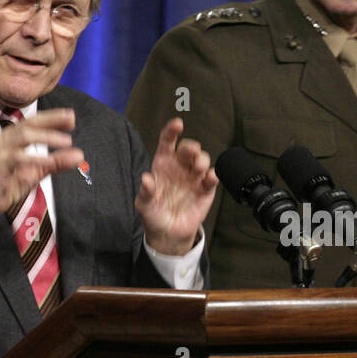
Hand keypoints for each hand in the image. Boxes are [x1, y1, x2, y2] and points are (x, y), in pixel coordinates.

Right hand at [0, 108, 83, 235]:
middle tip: (71, 119)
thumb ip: (57, 163)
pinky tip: (50, 161)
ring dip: (47, 137)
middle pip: (30, 123)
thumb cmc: (9, 183)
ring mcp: (1, 150)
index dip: (53, 118)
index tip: (71, 117)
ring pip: (24, 135)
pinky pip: (18, 157)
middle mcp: (6, 138)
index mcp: (15, 137)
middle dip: (52, 119)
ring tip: (67, 141)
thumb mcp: (37, 171)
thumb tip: (80, 155)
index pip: (36, 122)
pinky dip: (35, 158)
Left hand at [137, 117, 217, 255]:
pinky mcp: (205, 190)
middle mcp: (180, 167)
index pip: (167, 142)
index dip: (172, 131)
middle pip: (188, 149)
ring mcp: (194, 177)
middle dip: (191, 147)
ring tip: (198, 167)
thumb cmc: (154, 214)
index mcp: (163, 164)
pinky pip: (212, 178)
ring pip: (202, 159)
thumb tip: (146, 179)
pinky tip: (208, 178)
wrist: (168, 233)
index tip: (177, 124)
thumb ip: (146, 192)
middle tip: (190, 151)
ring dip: (202, 160)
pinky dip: (213, 176)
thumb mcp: (144, 204)